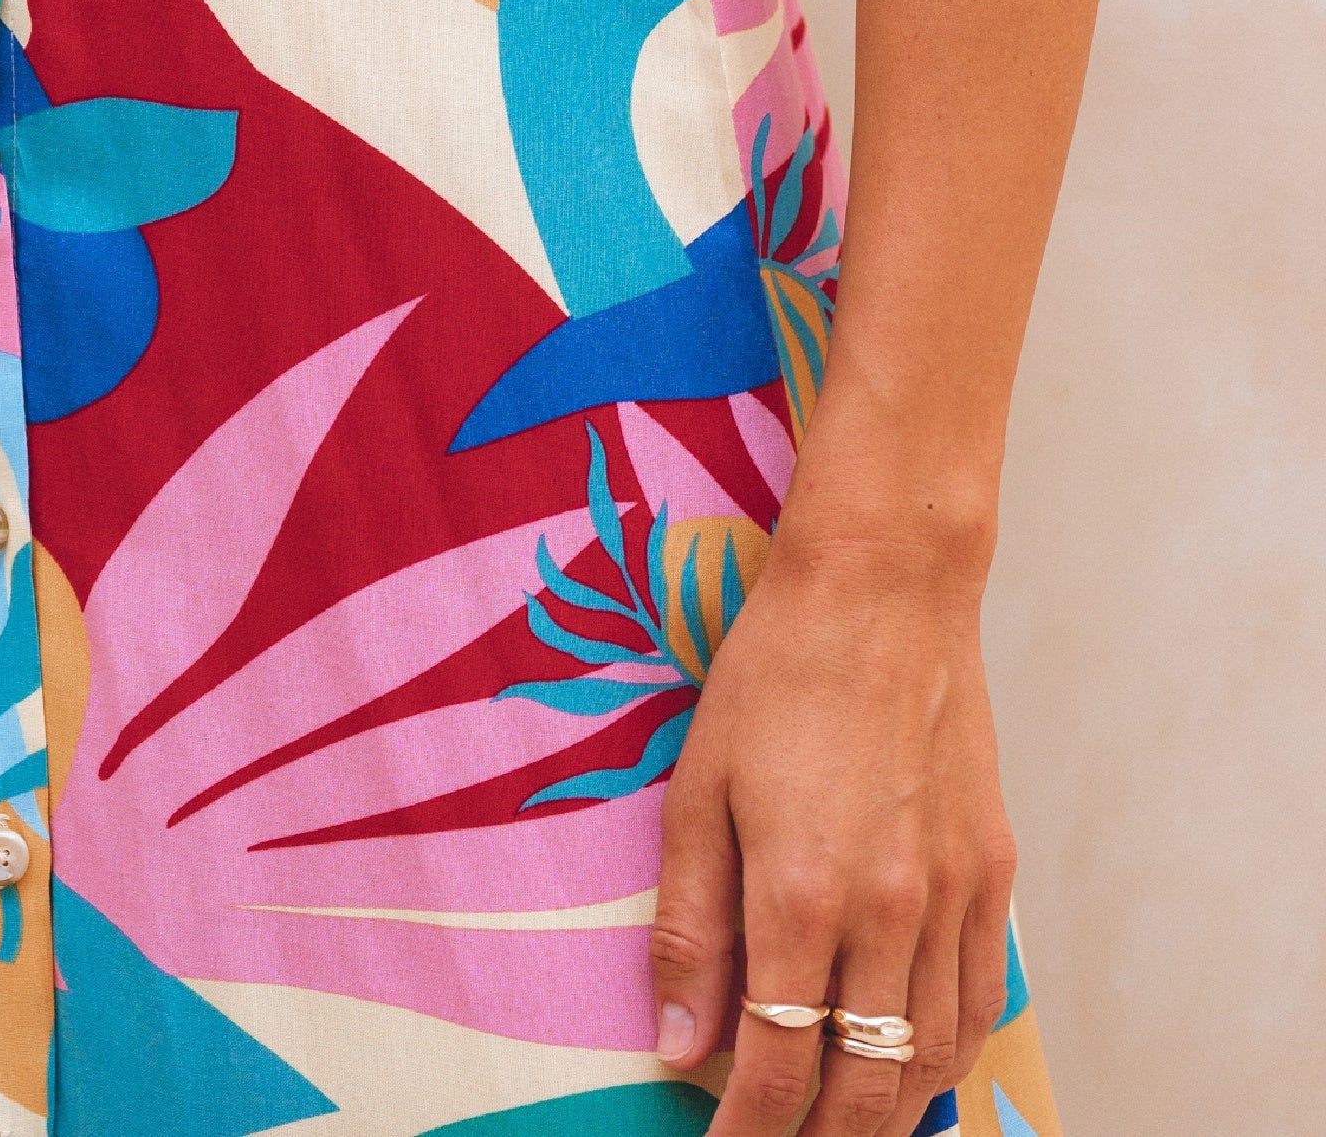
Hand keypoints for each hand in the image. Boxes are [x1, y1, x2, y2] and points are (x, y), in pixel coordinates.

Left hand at [648, 526, 1017, 1136]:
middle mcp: (889, 909)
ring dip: (887, 1113)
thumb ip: (690, 926)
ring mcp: (952, 894)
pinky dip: (949, 1054)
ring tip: (842, 1125)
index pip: (780, 1065)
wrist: (883, 591)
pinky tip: (914, 1066)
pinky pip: (982, 1001)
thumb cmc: (776, 677)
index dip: (747, 1130)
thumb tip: (679, 1043)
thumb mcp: (699, 790)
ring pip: (931, 1056)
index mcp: (802, 891)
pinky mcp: (993, 871)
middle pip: (865, 1085)